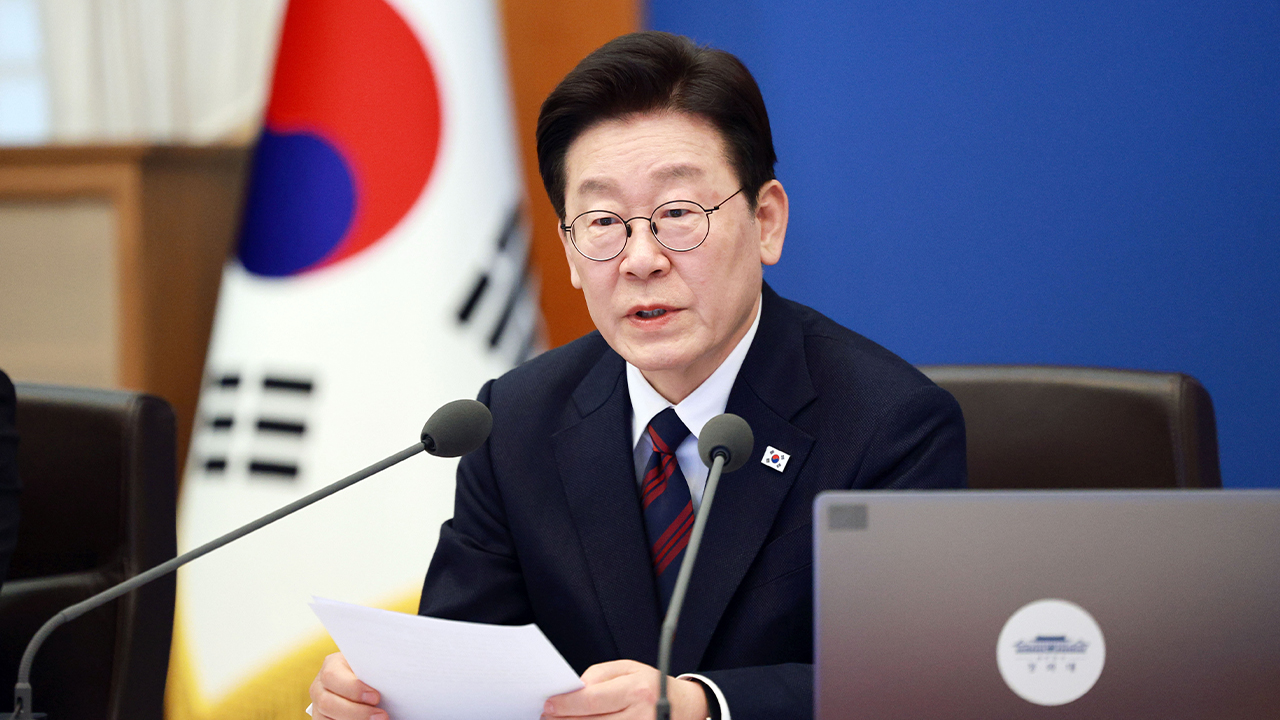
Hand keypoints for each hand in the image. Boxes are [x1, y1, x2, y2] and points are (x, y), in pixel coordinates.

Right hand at [309, 652, 385, 719]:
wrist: (362, 681)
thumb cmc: (370, 670)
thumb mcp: (369, 665)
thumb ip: (373, 671)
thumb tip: (387, 681)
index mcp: (331, 665)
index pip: (333, 676)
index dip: (353, 688)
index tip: (376, 697)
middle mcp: (319, 687)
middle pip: (328, 703)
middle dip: (357, 712)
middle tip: (382, 715)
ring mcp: (317, 706)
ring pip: (327, 719)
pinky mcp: (321, 719)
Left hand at [542, 660, 708, 719]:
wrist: (685, 706)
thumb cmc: (652, 684)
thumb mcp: (629, 668)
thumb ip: (599, 676)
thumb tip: (575, 690)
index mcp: (636, 690)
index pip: (592, 699)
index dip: (566, 704)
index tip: (549, 704)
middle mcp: (640, 715)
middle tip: (548, 716)